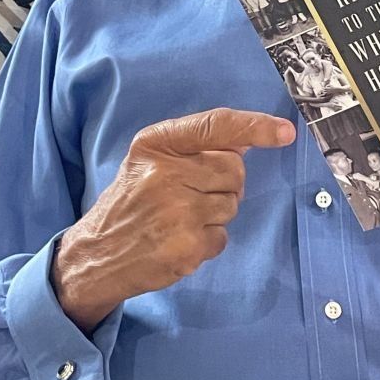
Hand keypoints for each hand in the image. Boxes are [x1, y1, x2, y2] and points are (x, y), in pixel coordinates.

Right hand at [51, 107, 294, 334]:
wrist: (94, 254)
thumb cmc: (132, 200)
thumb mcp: (152, 159)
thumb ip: (196, 145)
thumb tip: (246, 140)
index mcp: (156, 143)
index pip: (217, 125)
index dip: (256, 127)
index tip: (285, 132)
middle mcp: (164, 173)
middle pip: (234, 169)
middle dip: (224, 184)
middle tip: (191, 195)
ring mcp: (175, 212)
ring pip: (231, 205)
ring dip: (214, 214)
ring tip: (179, 218)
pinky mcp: (184, 248)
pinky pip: (222, 237)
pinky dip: (207, 240)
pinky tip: (179, 240)